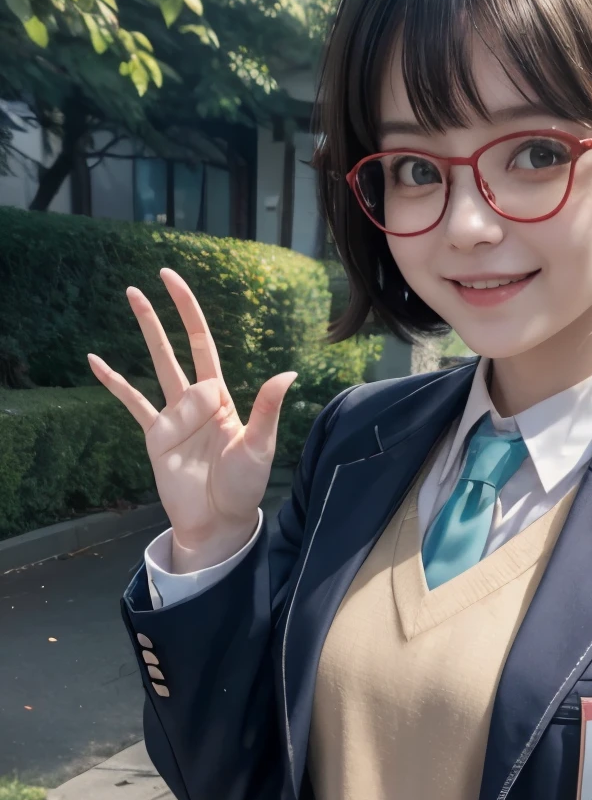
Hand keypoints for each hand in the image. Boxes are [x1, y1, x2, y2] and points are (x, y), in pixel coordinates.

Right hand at [88, 267, 296, 571]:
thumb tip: (288, 372)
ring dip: (143, 334)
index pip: (204, 345)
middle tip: (150, 279)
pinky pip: (131, 403)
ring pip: (154, 366)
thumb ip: (267, 409)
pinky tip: (96, 362)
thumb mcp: (260, 446)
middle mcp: (195, 400)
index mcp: (221, 397)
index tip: (176, 283)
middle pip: (175, 347)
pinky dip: (114, 383)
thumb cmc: (244, 486)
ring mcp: (172, 416)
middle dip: (163, 315)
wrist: (218, 520)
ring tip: (130, 299)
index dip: (190, 313)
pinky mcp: (154, 436)